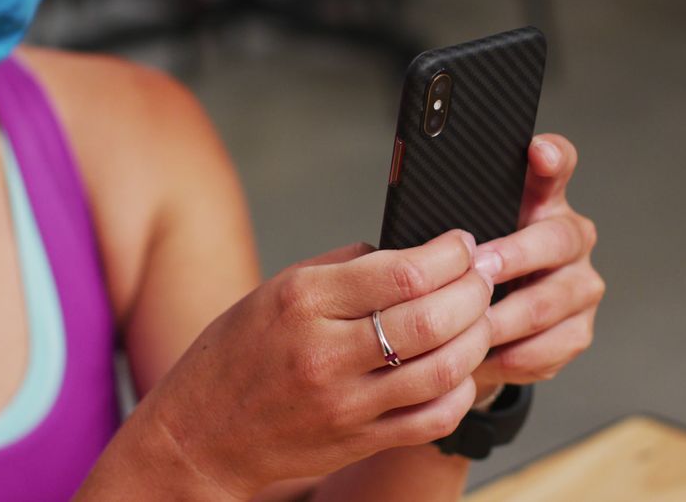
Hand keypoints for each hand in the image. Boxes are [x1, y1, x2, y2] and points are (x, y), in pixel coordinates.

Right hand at [135, 231, 493, 496]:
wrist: (201, 434)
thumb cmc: (239, 352)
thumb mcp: (278, 289)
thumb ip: (345, 266)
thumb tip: (411, 251)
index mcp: (304, 300)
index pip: (403, 271)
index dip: (450, 254)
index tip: (463, 244)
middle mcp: (325, 352)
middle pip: (432, 318)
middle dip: (475, 290)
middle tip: (483, 277)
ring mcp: (345, 403)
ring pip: (443, 369)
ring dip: (478, 337)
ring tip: (482, 317)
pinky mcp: (359, 440)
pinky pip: (434, 418)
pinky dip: (462, 389)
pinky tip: (462, 368)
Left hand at [472, 134, 603, 393]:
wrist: (488, 329)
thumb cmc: (467, 275)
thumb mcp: (454, 242)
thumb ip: (448, 224)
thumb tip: (398, 233)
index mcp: (543, 202)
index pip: (558, 165)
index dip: (552, 157)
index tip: (537, 152)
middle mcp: (571, 238)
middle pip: (558, 239)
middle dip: (515, 256)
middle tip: (480, 268)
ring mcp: (581, 285)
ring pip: (551, 301)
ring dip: (505, 316)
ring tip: (469, 325)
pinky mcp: (578, 331)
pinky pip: (549, 346)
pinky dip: (511, 354)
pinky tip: (482, 357)